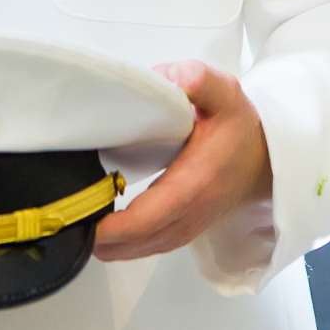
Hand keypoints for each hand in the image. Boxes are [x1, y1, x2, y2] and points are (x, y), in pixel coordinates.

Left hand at [92, 61, 272, 261]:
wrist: (263, 158)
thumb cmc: (238, 127)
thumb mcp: (223, 93)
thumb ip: (199, 80)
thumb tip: (173, 80)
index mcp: (196, 181)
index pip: (150, 216)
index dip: (115, 227)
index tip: (86, 219)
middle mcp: (191, 213)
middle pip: (138, 241)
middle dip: (100, 237)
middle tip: (66, 218)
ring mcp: (187, 227)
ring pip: (141, 250)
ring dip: (109, 244)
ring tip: (78, 226)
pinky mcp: (183, 232)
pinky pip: (149, 248)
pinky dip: (123, 245)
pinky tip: (102, 234)